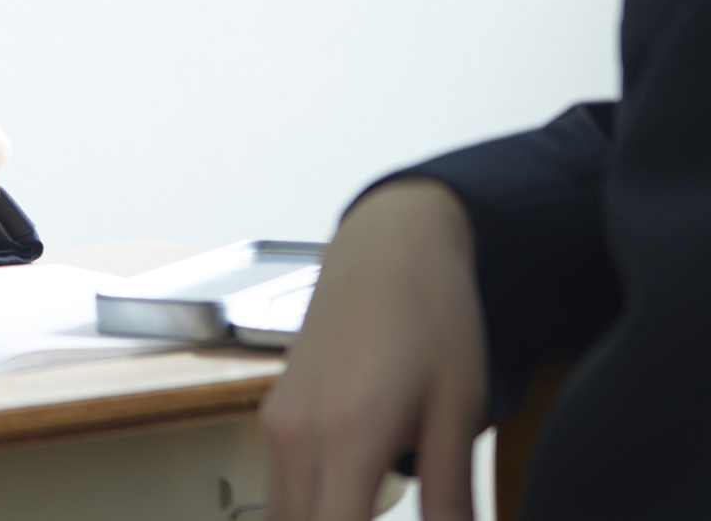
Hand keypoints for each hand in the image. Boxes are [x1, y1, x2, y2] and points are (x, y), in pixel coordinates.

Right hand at [261, 179, 487, 520]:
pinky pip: (281, 487)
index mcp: (346, 437)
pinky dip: (306, 515)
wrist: (387, 243)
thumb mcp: (458, 408)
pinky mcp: (276, 411)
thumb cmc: (430, 313)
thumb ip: (453, 494)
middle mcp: (297, 434)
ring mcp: (278, 421)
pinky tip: (349, 512)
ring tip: (370, 513)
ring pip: (282, 516)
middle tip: (380, 520)